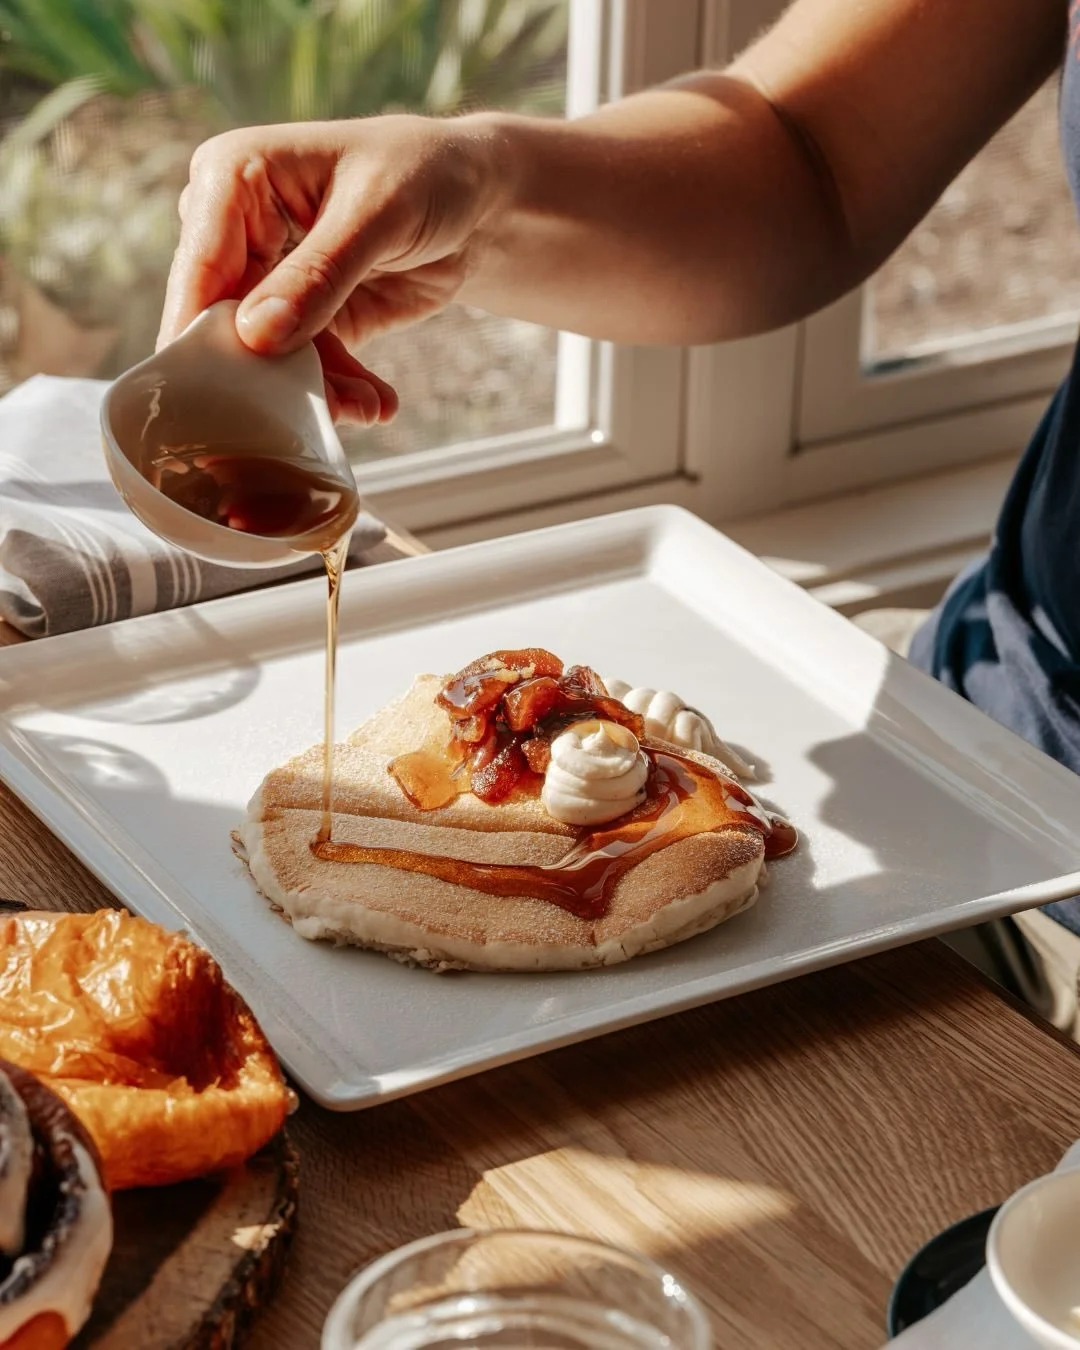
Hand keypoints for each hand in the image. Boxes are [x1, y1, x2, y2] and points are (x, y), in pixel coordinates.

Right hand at [158, 116, 499, 422]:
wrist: (474, 200)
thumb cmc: (423, 173)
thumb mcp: (376, 215)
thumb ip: (317, 275)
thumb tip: (254, 335)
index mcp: (231, 178)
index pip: (201, 266)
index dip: (202, 333)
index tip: (217, 393)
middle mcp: (236, 231)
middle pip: (226, 322)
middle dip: (271, 374)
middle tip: (315, 410)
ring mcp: (269, 280)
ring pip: (270, 355)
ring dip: (318, 389)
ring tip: (367, 407)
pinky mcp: (305, 320)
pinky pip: (309, 367)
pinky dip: (341, 390)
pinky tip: (377, 404)